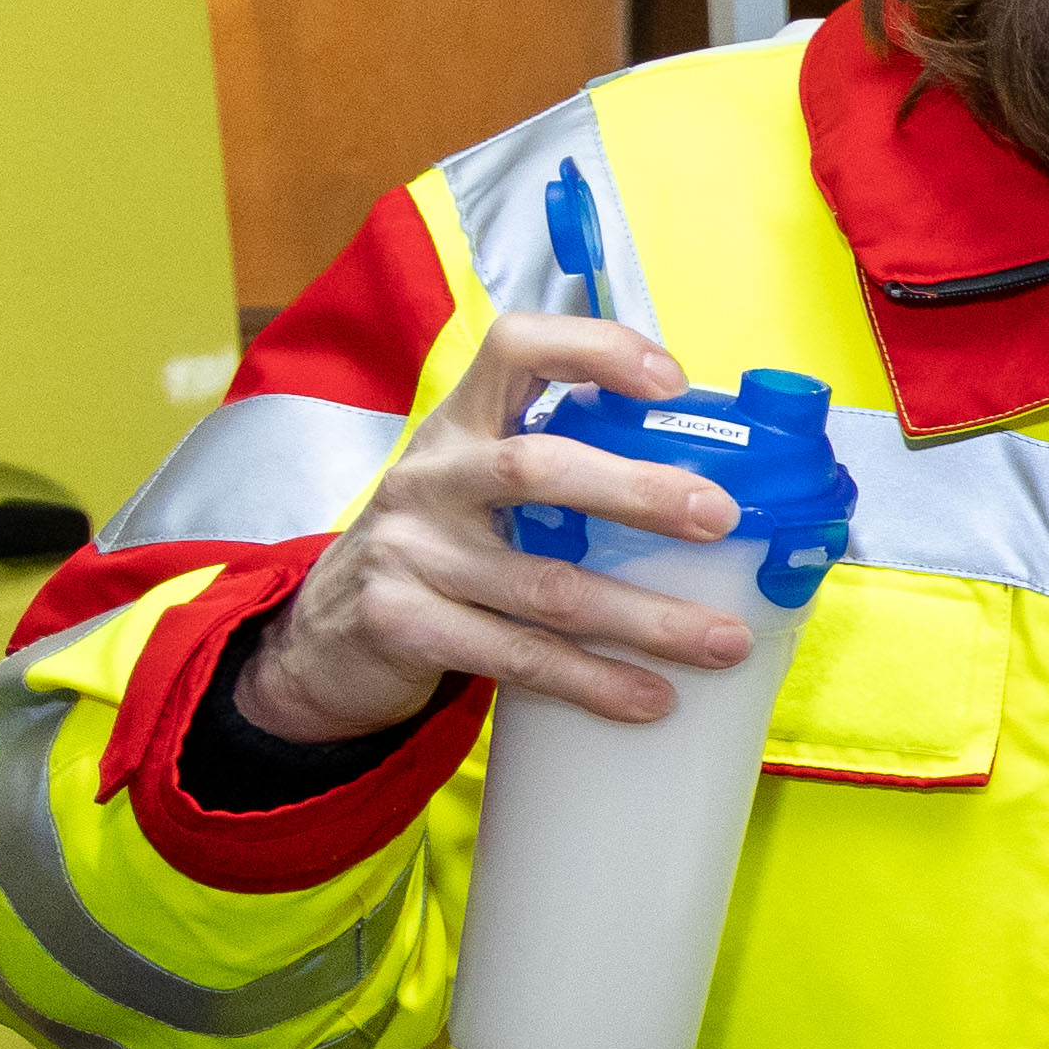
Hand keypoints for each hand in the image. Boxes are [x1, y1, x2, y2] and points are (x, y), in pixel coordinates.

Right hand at [232, 312, 746, 742]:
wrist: (323, 639)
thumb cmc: (441, 552)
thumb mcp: (478, 492)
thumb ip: (560, 478)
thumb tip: (709, 499)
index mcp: (460, 426)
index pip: (517, 348)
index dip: (596, 350)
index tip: (674, 383)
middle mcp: (429, 477)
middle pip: (536, 468)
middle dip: (638, 491)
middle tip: (721, 518)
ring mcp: (409, 552)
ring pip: (546, 585)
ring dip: (646, 617)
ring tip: (724, 641)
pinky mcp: (402, 625)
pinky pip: (517, 655)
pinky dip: (592, 681)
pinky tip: (650, 699)